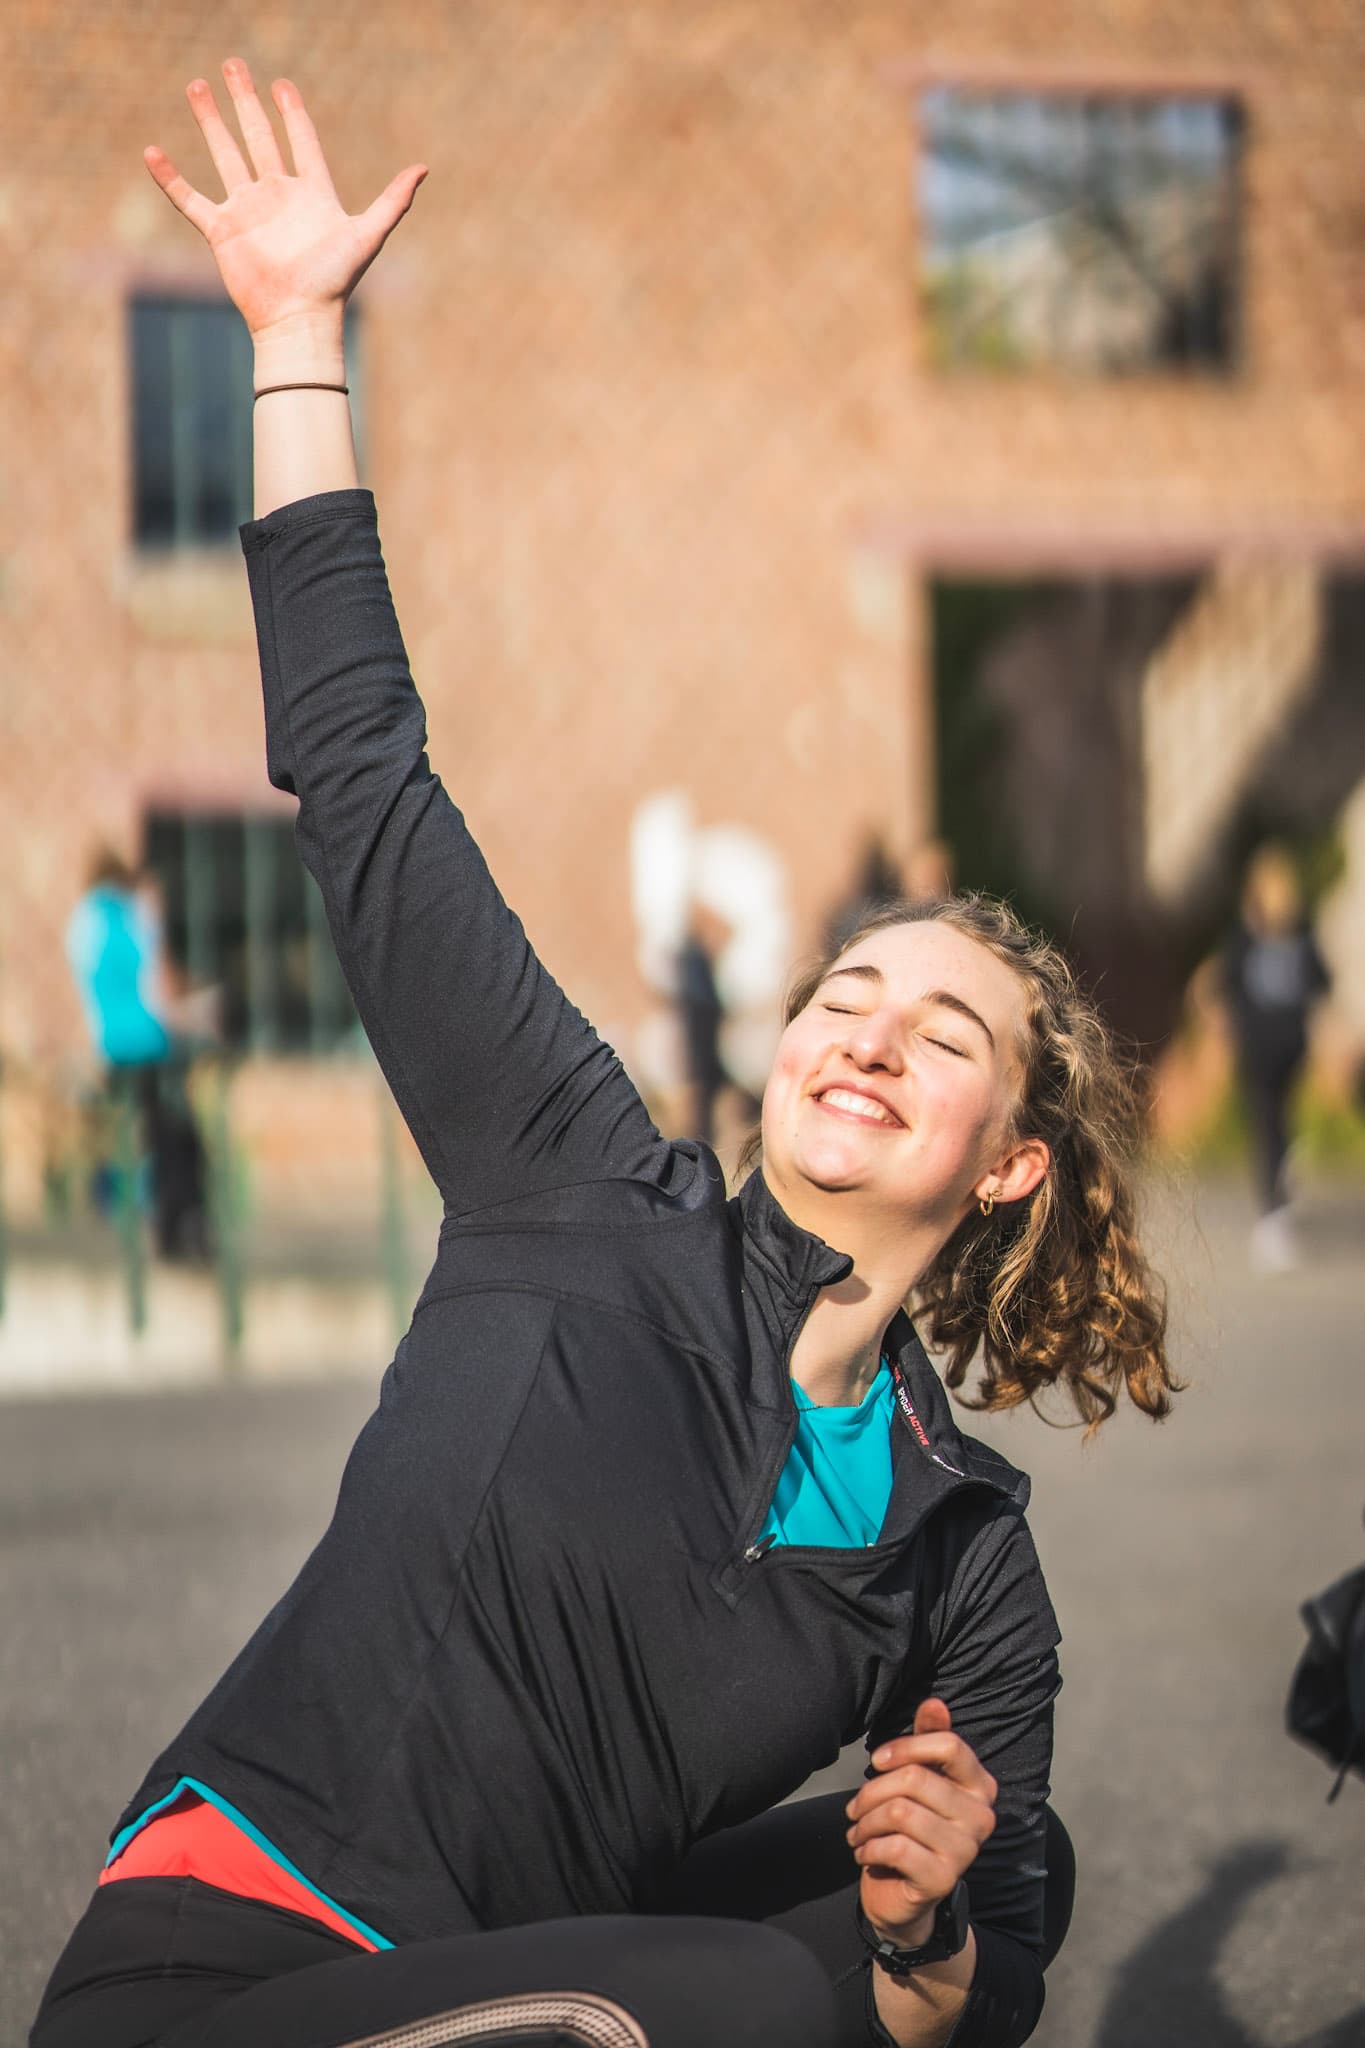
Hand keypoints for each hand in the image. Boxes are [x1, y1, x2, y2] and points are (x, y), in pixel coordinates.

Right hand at [144, 58, 425, 344]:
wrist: (300, 320)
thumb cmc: (335, 283)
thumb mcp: (368, 235)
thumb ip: (393, 201)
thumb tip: (423, 168)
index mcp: (311, 194)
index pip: (301, 141)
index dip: (292, 113)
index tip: (282, 85)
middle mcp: (277, 197)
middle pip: (258, 137)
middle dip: (245, 101)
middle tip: (232, 64)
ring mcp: (247, 211)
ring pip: (225, 155)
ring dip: (211, 121)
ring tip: (198, 86)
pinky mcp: (222, 231)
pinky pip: (189, 200)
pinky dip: (170, 178)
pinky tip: (152, 152)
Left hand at [846, 1698, 996, 1944]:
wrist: (904, 1893)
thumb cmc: (910, 1825)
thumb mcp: (918, 1777)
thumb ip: (928, 1739)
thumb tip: (935, 1702)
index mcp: (981, 1785)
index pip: (949, 1745)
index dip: (905, 1746)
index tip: (878, 1760)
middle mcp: (982, 1817)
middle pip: (914, 1778)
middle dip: (872, 1791)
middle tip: (855, 1807)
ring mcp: (966, 1851)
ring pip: (899, 1812)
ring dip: (865, 1821)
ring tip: (858, 1829)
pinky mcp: (943, 1879)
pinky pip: (894, 1848)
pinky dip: (868, 1847)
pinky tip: (864, 1852)